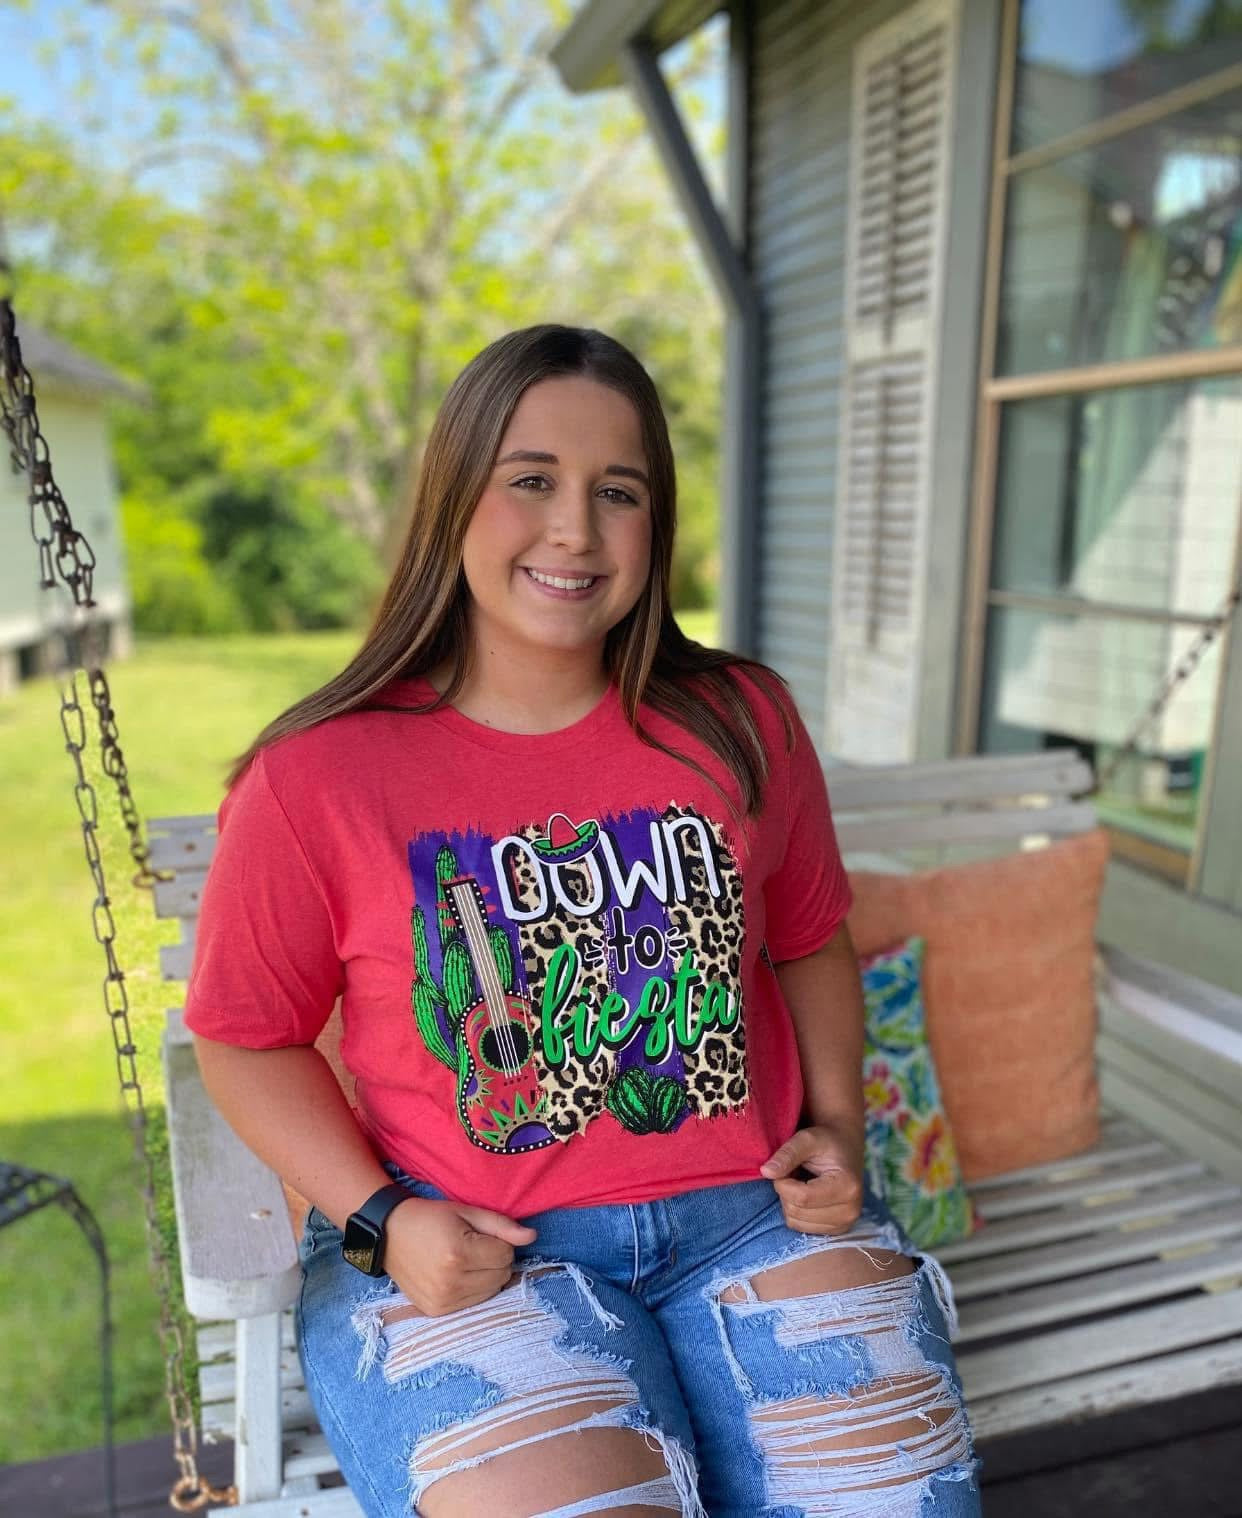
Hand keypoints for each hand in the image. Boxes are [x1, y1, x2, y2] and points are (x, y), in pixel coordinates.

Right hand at [381, 1197, 537, 1315]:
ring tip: (465, 1260)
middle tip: (474, 1246)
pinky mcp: (436, 1312)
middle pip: (501, 1277)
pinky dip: (473, 1290)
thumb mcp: (466, 1212)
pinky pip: (474, 1304)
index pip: (506, 1256)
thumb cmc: (430, 1218)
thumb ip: (501, 1226)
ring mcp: (442, 1301)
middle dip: (495, 1260)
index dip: (500, 1242)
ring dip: (486, 1277)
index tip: (481, 1234)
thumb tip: (532, 1236)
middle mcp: (450, 1282)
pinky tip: (456, 1275)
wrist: (390, 1234)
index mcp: (458, 1254)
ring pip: (491, 1293)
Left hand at [760, 1124, 863, 1235]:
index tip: (783, 1167)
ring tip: (801, 1182)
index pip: (801, 1197)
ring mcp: (844, 1224)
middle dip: (786, 1191)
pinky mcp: (835, 1231)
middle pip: (796, 1211)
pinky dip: (796, 1210)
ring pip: (795, 1221)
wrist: (844, 1149)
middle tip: (793, 1173)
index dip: (783, 1183)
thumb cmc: (826, 1142)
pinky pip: (800, 1227)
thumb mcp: (807, 1139)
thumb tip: (766, 1172)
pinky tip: (806, 1195)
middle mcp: (850, 1211)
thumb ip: (787, 1154)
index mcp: (847, 1187)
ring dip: (789, 1201)